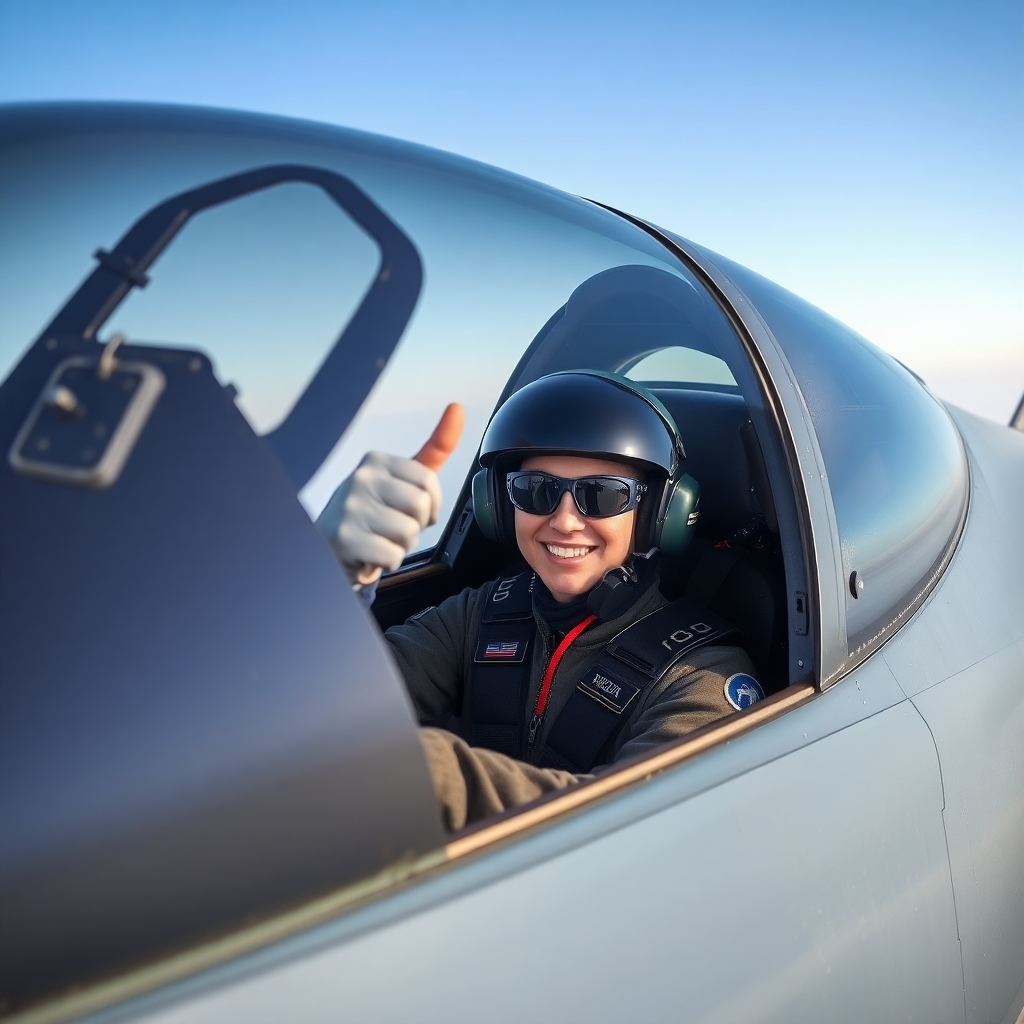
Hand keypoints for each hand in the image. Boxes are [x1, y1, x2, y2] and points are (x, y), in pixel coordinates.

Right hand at [318, 403, 464, 584]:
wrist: (327, 549)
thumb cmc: (372, 513)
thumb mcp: (400, 480)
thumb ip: (433, 450)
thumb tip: (457, 408)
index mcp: (376, 461)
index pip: (429, 481)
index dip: (430, 504)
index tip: (411, 510)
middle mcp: (361, 478)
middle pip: (421, 506)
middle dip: (415, 526)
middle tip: (391, 528)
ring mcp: (350, 508)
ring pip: (409, 532)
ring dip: (401, 546)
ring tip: (379, 540)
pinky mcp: (345, 538)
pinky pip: (393, 555)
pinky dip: (387, 562)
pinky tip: (370, 555)